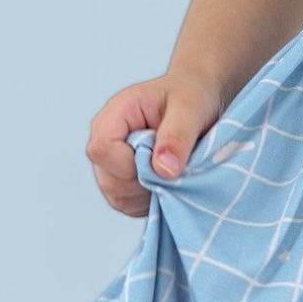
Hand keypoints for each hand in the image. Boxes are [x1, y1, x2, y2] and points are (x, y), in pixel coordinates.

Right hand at [86, 70, 225, 217]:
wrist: (200, 99)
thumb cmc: (192, 95)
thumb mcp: (191, 108)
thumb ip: (177, 136)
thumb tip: (163, 170)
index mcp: (115, 114)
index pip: (102, 149)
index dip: (131, 163)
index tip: (162, 159)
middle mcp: (106, 141)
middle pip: (109, 180)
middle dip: (147, 181)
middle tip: (177, 163)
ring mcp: (112, 165)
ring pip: (118, 197)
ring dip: (152, 192)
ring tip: (175, 169)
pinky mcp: (124, 183)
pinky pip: (131, 206)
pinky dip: (154, 200)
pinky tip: (171, 181)